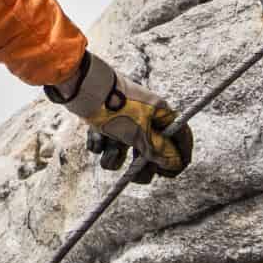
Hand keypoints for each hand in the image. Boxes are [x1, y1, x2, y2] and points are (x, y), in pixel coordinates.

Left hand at [47, 52, 192, 175]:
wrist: (82, 87)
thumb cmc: (116, 108)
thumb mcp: (140, 134)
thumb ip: (157, 151)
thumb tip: (174, 163)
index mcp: (160, 113)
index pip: (180, 137)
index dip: (178, 157)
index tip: (168, 173)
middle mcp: (143, 117)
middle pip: (151, 151)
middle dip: (141, 166)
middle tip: (135, 175)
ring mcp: (122, 120)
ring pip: (124, 150)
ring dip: (115, 155)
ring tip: (109, 147)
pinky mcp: (103, 122)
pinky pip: (105, 143)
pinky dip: (99, 143)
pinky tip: (95, 134)